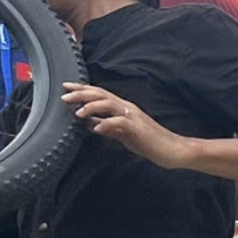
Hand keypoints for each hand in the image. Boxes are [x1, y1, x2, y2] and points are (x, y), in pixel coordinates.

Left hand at [65, 84, 189, 167]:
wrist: (172, 150)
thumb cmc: (150, 143)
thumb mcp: (123, 134)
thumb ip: (108, 128)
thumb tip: (91, 124)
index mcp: (123, 108)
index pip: (99, 94)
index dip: (82, 89)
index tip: (66, 88)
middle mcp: (127, 108)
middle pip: (101, 94)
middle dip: (81, 94)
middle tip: (64, 96)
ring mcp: (133, 117)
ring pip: (109, 104)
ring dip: (92, 106)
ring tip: (78, 112)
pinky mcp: (138, 128)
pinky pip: (119, 122)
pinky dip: (106, 124)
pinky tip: (96, 128)